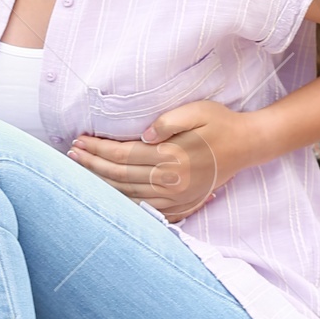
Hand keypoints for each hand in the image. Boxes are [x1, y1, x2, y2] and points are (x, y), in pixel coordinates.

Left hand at [68, 98, 262, 221]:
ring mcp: (176, 197)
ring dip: (102, 183)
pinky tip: (109, 193)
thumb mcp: (198, 110)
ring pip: (128, 194)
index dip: (97, 149)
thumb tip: (144, 134)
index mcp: (172, 156)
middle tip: (71, 155)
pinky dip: (123, 201)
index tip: (78, 140)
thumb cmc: (220, 123)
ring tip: (82, 172)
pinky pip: (145, 208)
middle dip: (92, 165)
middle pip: (119, 176)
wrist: (248, 146)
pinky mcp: (181, 204)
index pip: (122, 154)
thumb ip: (170, 120)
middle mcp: (172, 181)